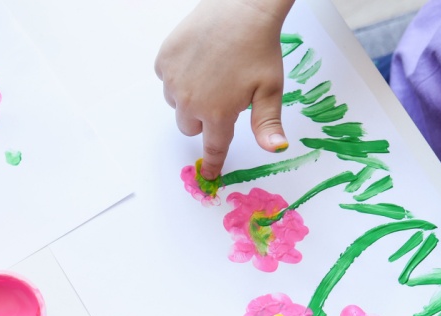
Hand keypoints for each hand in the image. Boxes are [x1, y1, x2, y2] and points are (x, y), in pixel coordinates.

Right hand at [155, 0, 293, 179]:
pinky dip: (179, 75)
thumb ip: (268, 123)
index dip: (212, 163)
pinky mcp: (164, 61)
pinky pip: (167, 78)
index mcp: (217, 113)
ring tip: (211, 72)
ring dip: (189, 96)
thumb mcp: (271, 88)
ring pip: (176, 102)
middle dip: (203, 118)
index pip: (213, 148)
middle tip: (222, 95)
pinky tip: (198, 59)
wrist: (241, 8)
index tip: (209, 175)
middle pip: (190, 126)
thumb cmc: (260, 47)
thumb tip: (276, 149)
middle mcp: (190, 101)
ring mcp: (173, 81)